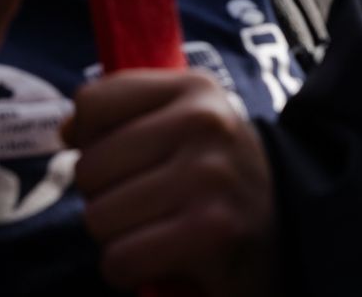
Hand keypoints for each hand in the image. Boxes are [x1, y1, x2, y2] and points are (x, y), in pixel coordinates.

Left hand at [67, 71, 275, 296]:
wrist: (296, 228)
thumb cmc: (222, 179)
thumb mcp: (188, 125)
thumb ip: (128, 116)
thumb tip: (65, 131)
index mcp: (194, 89)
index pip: (93, 103)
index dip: (91, 141)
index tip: (123, 160)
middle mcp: (203, 123)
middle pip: (89, 168)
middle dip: (106, 197)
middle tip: (150, 205)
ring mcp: (208, 176)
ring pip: (99, 217)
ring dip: (119, 238)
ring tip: (159, 231)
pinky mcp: (210, 232)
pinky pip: (120, 259)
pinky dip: (130, 272)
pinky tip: (162, 261)